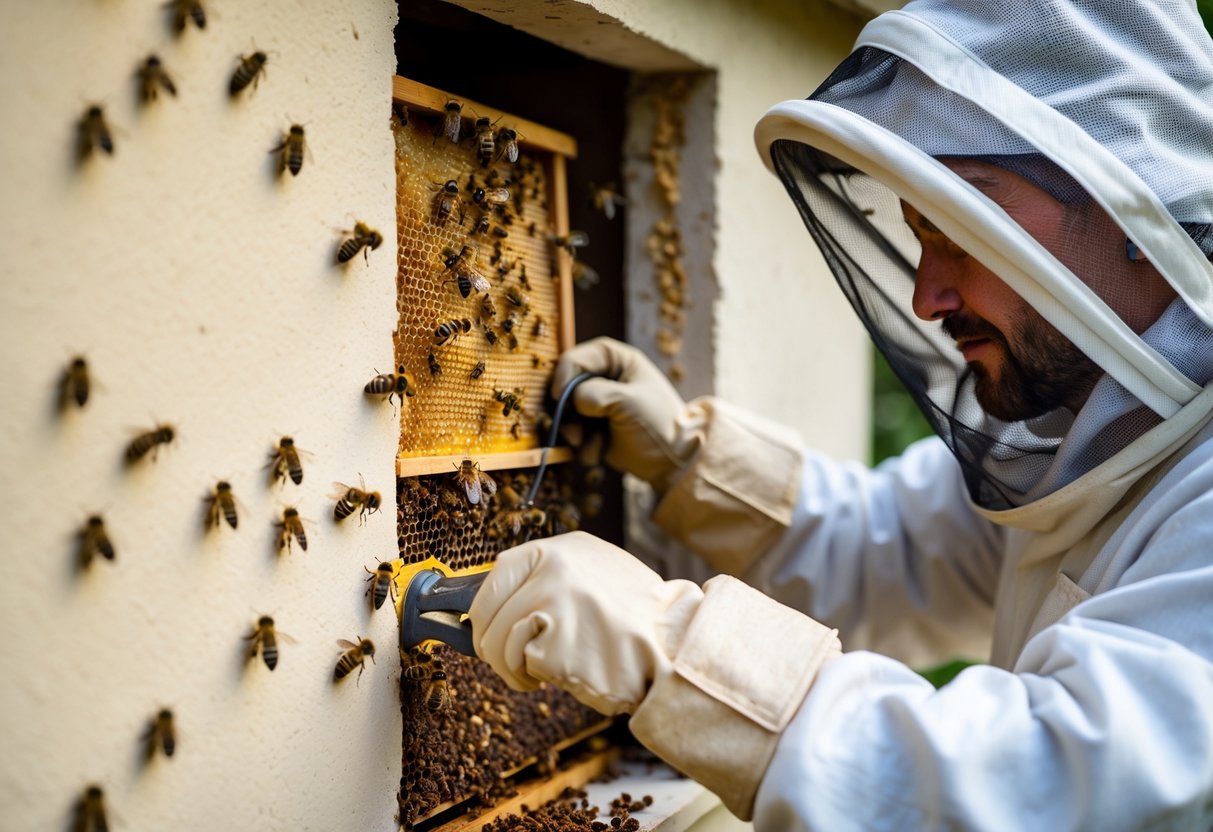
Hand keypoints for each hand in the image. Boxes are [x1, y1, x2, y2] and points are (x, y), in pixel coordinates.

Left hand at [468, 531, 703, 715]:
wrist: (674, 640)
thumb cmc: (634, 613)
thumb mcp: (591, 569)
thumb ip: (547, 577)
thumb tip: (500, 603)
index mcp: (557, 550)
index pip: (495, 577)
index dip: (483, 611)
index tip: (483, 630)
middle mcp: (551, 570)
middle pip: (488, 618)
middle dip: (494, 650)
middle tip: (515, 664)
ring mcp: (552, 605)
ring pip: (500, 646)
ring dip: (513, 670)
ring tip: (538, 675)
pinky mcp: (555, 643)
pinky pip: (525, 666)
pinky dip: (538, 678)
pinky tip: (565, 673)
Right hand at [552, 337, 693, 493]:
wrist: (672, 462)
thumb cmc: (658, 424)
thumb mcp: (628, 402)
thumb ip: (595, 394)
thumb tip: (571, 400)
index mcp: (619, 361)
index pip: (580, 358)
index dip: (565, 373)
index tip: (559, 396)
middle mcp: (606, 380)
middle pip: (567, 386)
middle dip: (568, 411)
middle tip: (574, 430)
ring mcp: (599, 406)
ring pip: (567, 414)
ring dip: (574, 432)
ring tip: (589, 443)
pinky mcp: (595, 429)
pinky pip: (575, 434)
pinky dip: (584, 445)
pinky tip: (601, 451)